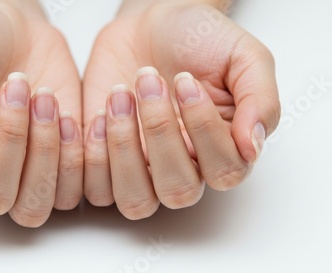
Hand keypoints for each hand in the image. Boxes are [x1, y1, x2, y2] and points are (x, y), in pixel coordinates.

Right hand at [0, 0, 82, 226]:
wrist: (15, 27)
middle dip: (11, 138)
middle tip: (18, 85)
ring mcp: (23, 172)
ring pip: (32, 206)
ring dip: (44, 152)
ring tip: (46, 97)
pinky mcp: (59, 164)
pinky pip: (69, 191)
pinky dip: (73, 156)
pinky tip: (66, 112)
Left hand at [83, 1, 279, 218]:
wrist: (149, 23)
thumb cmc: (197, 40)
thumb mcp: (244, 56)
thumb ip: (260, 100)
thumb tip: (253, 146)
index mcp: (224, 149)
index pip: (224, 171)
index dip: (203, 129)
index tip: (186, 80)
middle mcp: (184, 168)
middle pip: (178, 190)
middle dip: (159, 132)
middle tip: (149, 81)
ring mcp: (143, 169)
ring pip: (136, 201)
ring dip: (123, 148)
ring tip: (120, 95)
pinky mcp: (105, 163)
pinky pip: (97, 188)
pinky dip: (93, 154)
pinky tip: (100, 110)